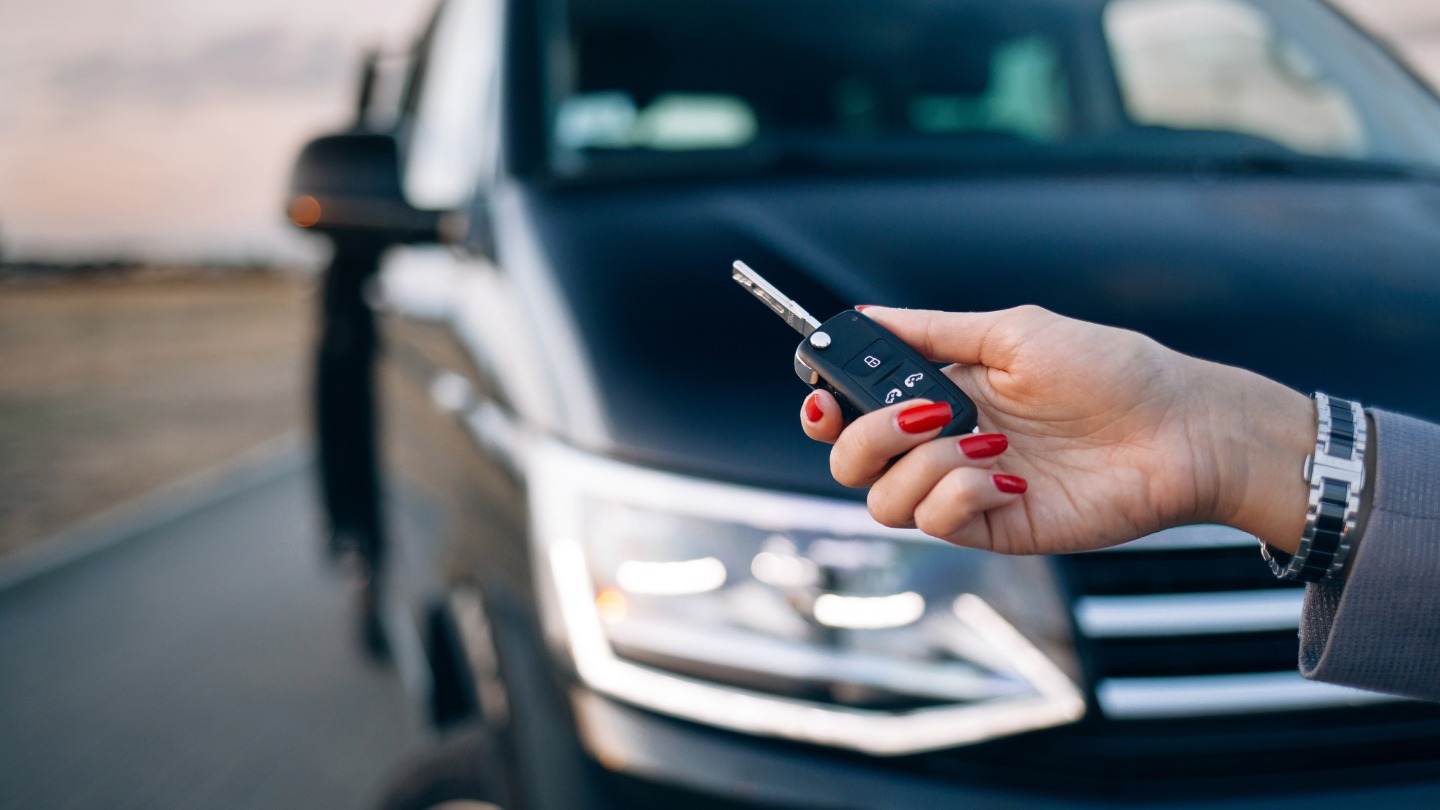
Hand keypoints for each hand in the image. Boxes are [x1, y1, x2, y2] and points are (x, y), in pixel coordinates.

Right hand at [801, 305, 1314, 554]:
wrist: (1180, 429)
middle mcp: (943, 444)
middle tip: (922, 414)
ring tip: (987, 441)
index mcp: (940, 392)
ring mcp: (966, 490)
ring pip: (883, 500)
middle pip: (851, 462)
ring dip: (923, 465)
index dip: (823, 407)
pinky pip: (937, 522)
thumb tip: (862, 317)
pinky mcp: (994, 528)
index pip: (853, 411)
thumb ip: (931, 332)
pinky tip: (1008, 474)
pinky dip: (959, 495)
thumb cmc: (1112, 369)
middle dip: (865, 437)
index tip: (822, 397)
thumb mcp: (1013, 331)